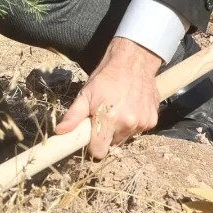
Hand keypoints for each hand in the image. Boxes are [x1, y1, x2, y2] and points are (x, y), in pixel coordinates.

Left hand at [54, 37, 162, 159]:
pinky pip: (138, 130)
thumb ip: (74, 116)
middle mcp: (128, 124)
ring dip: (120, 129)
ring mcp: (143, 123)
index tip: (90, 137)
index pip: (99, 151)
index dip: (93, 146)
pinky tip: (130, 108)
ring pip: (125, 137)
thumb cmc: (106, 77)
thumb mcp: (86, 94)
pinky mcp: (152, 121)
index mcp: (109, 119)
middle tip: (104, 117)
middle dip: (106, 135)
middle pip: (112, 144)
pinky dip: (133, 123)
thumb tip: (60, 132)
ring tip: (117, 110)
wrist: (133, 62)